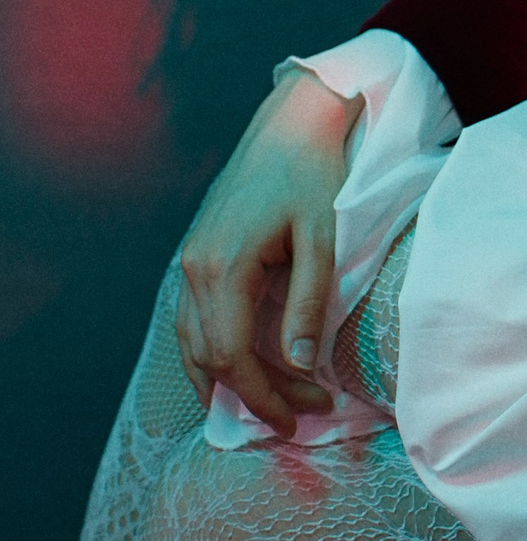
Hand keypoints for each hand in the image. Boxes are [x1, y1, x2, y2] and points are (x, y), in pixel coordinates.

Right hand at [176, 71, 362, 436]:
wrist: (292, 121)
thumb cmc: (316, 174)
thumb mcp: (323, 240)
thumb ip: (307, 304)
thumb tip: (301, 365)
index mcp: (223, 266)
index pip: (230, 356)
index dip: (262, 397)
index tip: (298, 419)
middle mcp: (194, 268)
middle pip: (208, 357)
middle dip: (253, 394)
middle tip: (301, 415)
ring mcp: (189, 260)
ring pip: (192, 342)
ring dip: (227, 380)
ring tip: (268, 407)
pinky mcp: (196, 253)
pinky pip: (192, 319)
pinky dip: (211, 352)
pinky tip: (236, 369)